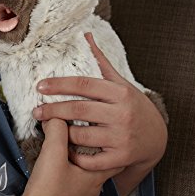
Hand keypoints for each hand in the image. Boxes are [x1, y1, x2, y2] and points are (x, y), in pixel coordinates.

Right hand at [20, 118, 122, 195]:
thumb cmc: (48, 190)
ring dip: (78, 152)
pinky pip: (72, 174)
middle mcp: (91, 186)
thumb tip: (56, 115)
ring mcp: (79, 192)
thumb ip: (58, 129)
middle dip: (94, 142)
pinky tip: (56, 155)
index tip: (105, 125)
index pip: (116, 155)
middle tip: (86, 127)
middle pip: (100, 160)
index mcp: (96, 176)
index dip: (112, 138)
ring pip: (85, 167)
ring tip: (68, 138)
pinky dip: (68, 161)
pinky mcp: (65, 194)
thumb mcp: (53, 153)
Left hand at [32, 33, 166, 195]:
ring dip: (62, 133)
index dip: (59, 84)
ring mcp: (122, 137)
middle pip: (79, 109)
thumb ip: (100, 61)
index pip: (84, 84)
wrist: (157, 136)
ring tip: (47, 129)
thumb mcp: (119, 81)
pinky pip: (92, 160)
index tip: (40, 86)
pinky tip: (65, 151)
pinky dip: (76, 156)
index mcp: (119, 92)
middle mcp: (121, 113)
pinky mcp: (121, 158)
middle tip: (36, 111)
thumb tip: (86, 35)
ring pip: (83, 135)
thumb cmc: (132, 104)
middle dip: (53, 110)